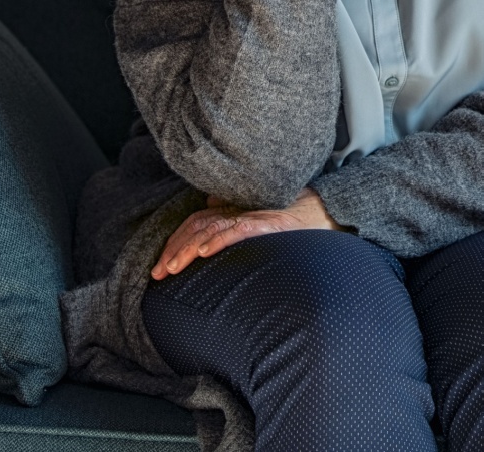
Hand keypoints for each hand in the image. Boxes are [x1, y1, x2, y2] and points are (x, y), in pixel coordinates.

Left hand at [151, 187, 343, 279]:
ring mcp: (252, 216)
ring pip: (211, 229)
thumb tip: (210, 211)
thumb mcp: (257, 222)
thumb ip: (234, 219)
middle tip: (158, 273)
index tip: (160, 267)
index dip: (175, 242)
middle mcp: (238, 211)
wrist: (325, 213)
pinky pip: (238, 229)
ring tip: (172, 268)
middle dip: (173, 250)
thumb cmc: (292, 223)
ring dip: (188, 249)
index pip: (195, 223)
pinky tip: (205, 253)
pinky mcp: (267, 224)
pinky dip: (219, 240)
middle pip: (196, 226)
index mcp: (233, 211)